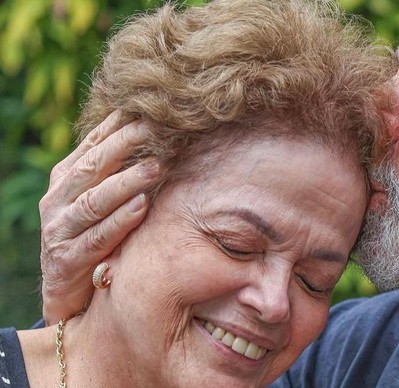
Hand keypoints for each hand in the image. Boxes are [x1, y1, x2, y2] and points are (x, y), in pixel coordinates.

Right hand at [39, 111, 159, 323]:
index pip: (92, 145)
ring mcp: (60, 230)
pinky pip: (98, 237)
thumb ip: (116, 172)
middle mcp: (57, 200)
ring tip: (156, 166)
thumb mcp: (99, 201)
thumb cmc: (92, 238)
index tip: (148, 109)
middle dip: (125, 145)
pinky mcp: (68, 260)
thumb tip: (153, 134)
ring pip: (95, 200)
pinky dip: (121, 221)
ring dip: (127, 182)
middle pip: (93, 166)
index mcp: (65, 180)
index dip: (118, 126)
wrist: (67, 293)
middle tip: (157, 129)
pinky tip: (142, 206)